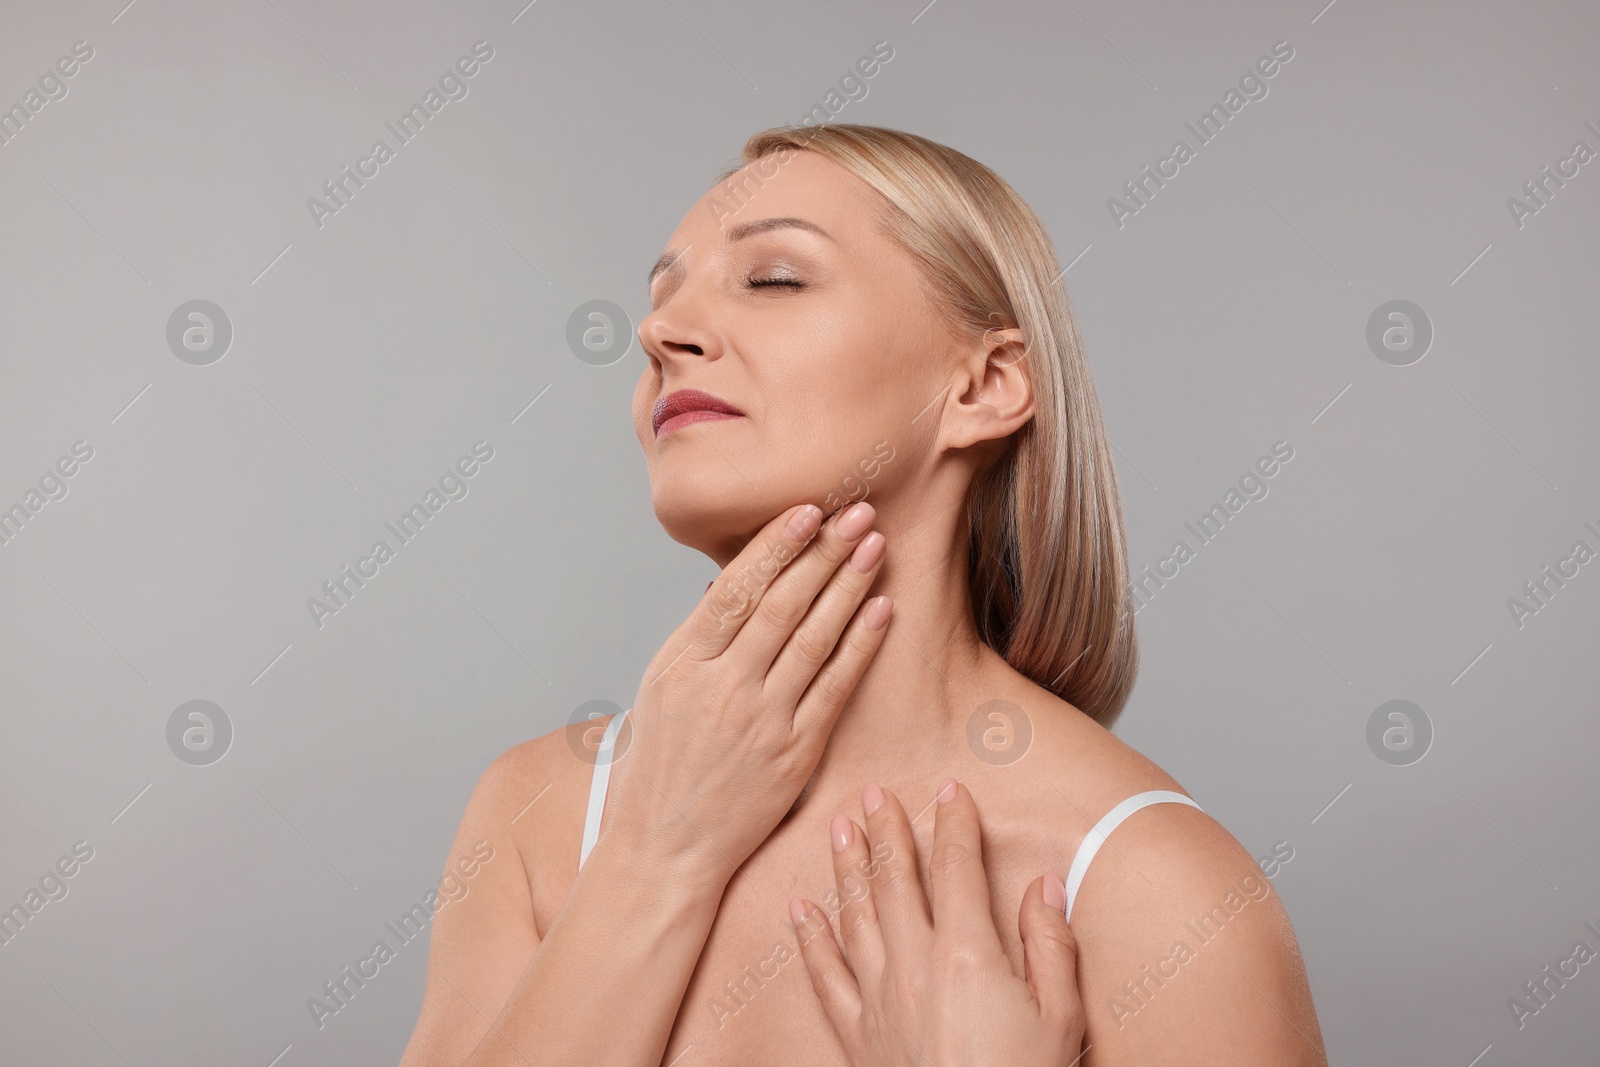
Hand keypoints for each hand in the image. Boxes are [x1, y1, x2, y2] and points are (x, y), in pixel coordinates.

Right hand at [600, 501, 891, 889]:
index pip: (735, 589)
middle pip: (782, 605)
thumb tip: (733, 585)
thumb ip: (700, 639)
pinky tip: (882, 610)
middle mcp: (723, 688)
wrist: (665, 848)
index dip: (775, 546)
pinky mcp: (795, 754)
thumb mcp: (661, 690)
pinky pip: (835, 688)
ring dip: (848, 586)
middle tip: (858, 512)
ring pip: (814, 639)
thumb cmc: (661, 767)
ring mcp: (762, 721)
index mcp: (682, 664)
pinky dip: (861, 646)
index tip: (807, 511)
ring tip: (873, 545)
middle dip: (824, 553)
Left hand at [790, 779, 1085, 1065]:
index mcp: (969, 955)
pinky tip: (800, 910)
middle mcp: (915, 965)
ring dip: (846, 867)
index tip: (949, 791)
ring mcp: (878, 998)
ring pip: (855, 915)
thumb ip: (1049, 945)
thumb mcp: (1061, 1017)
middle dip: (885, 831)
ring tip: (839, 828)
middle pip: (895, 880)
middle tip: (873, 793)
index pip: (956, 869)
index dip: (953, 824)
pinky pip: (824, 975)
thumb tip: (1043, 885)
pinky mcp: (856, 1032)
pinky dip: (810, 938)